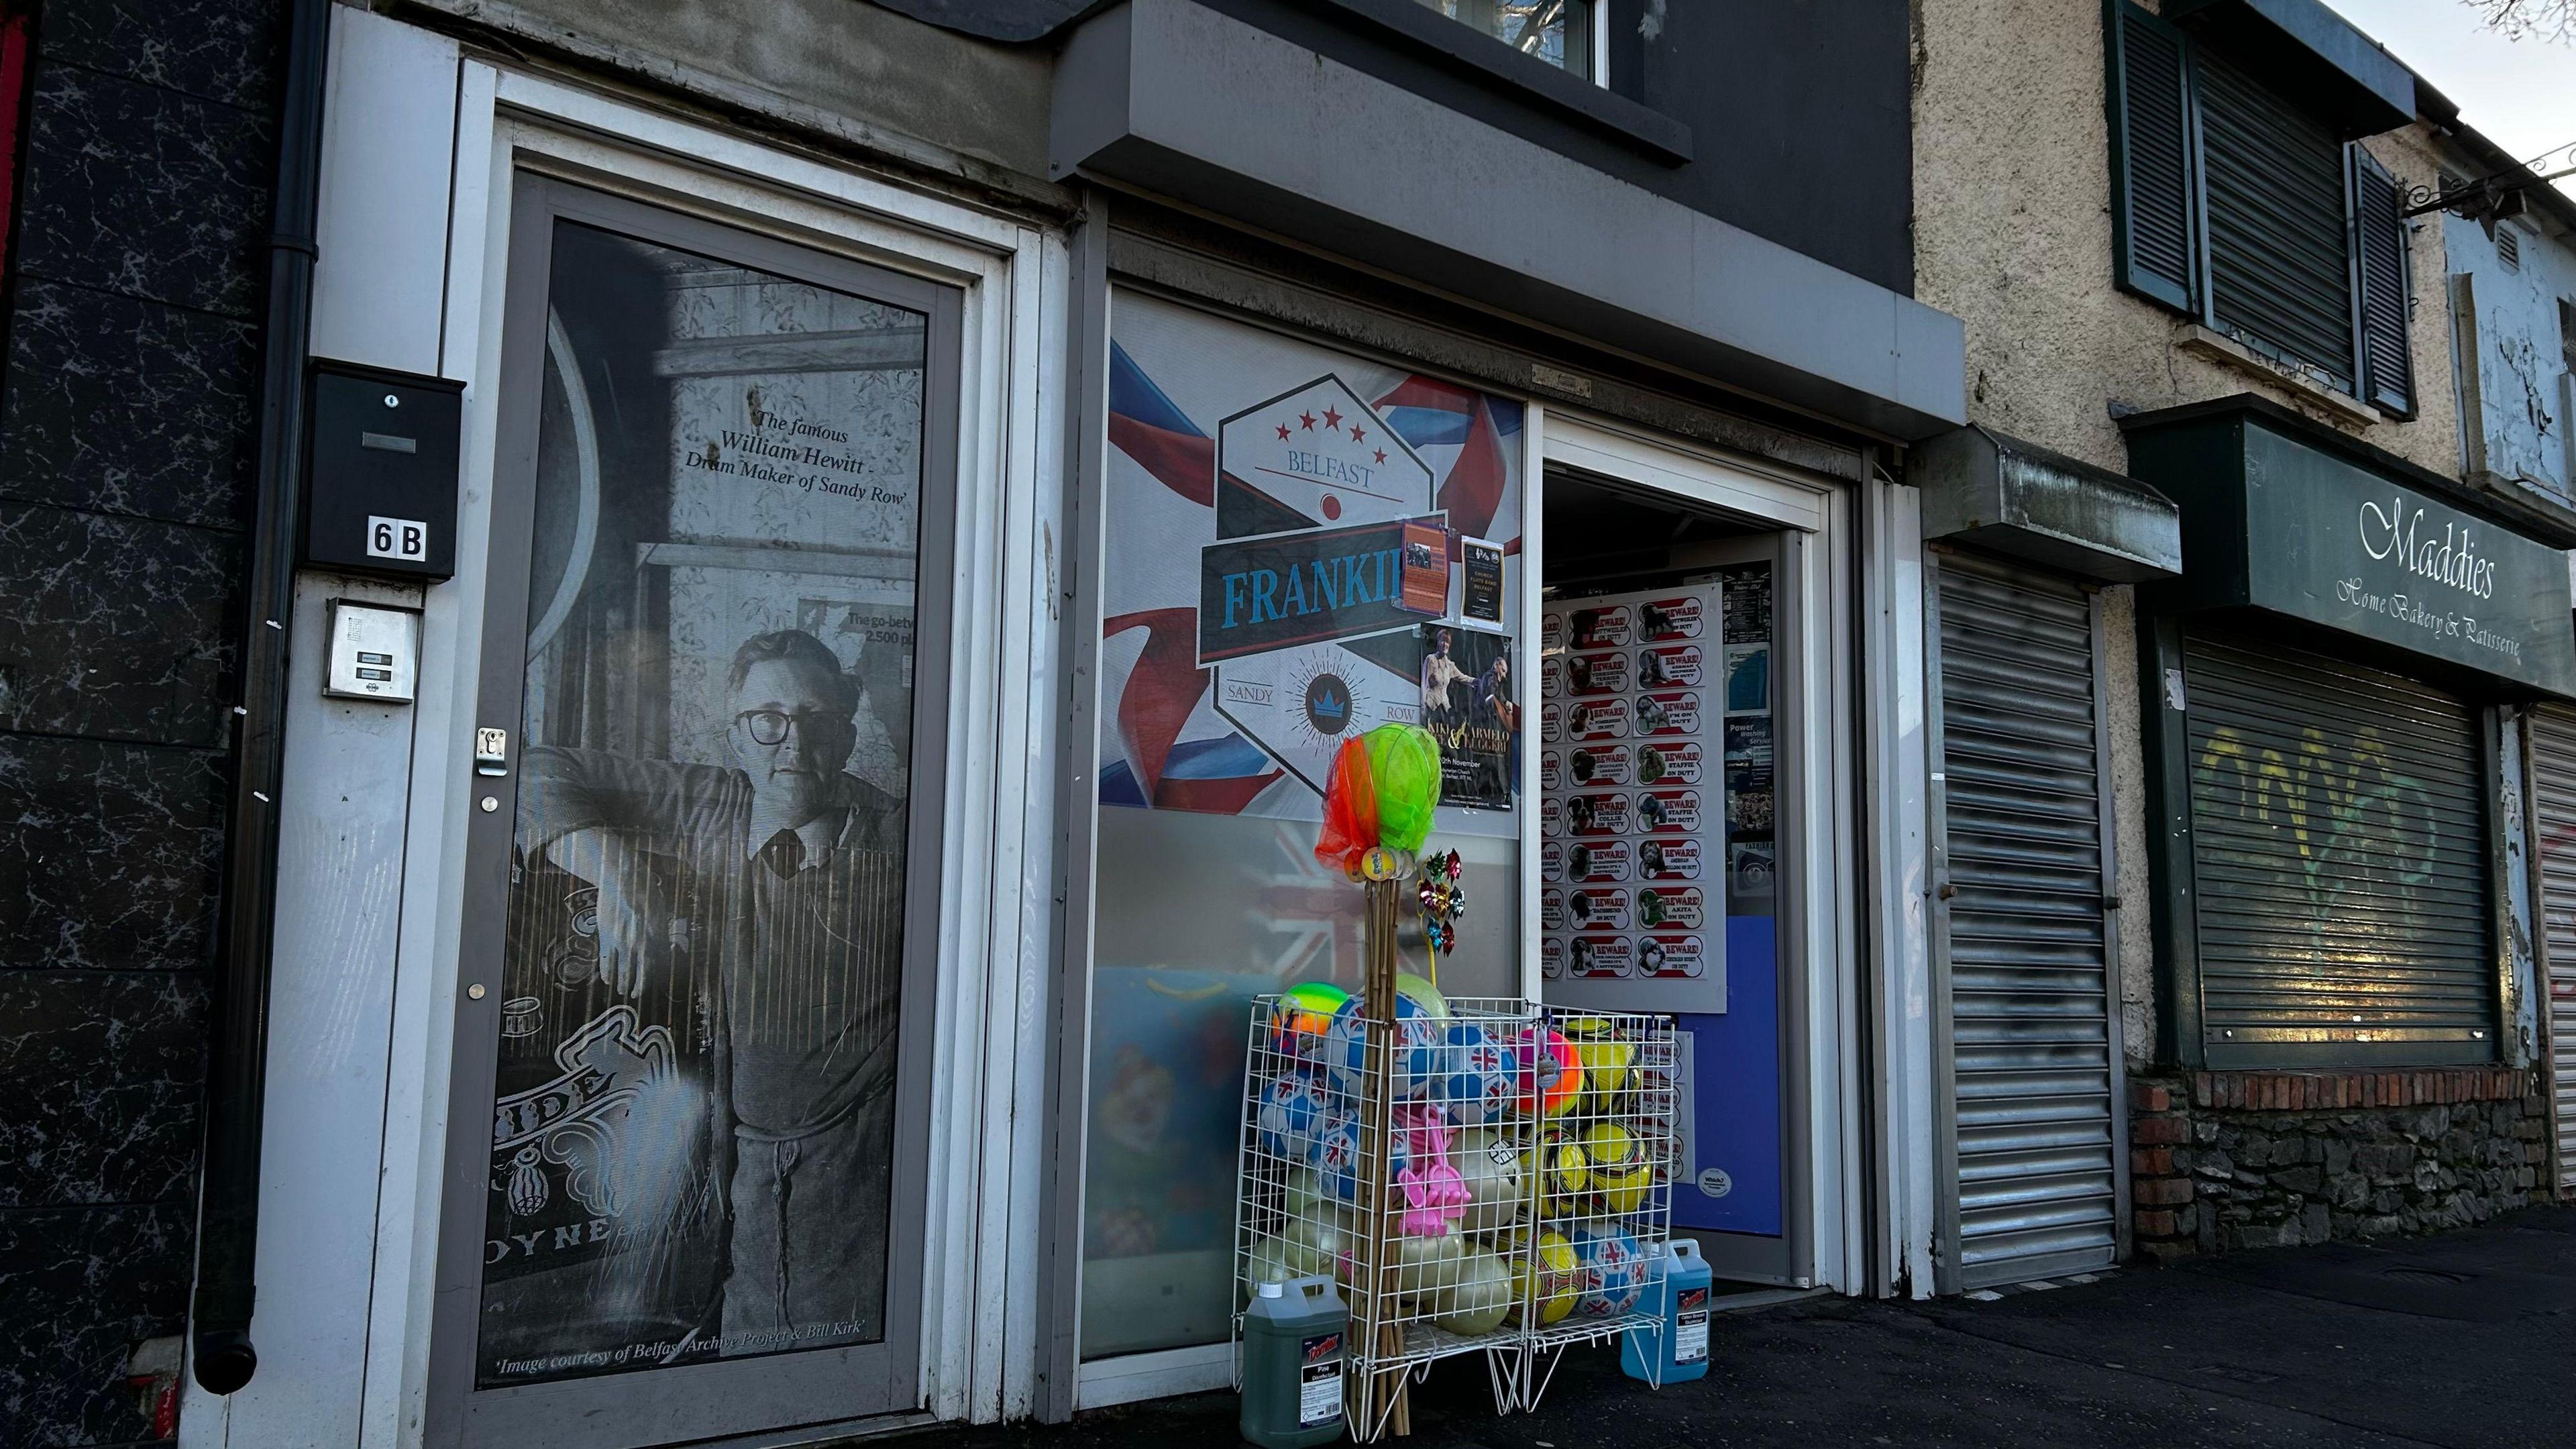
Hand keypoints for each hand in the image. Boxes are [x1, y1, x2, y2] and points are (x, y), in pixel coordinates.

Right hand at [550, 828, 666, 997]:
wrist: (621, 876)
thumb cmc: (645, 890)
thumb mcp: (660, 909)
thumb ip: (660, 930)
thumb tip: (663, 947)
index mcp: (656, 932)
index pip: (657, 962)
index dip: (653, 976)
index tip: (651, 985)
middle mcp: (640, 939)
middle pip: (641, 970)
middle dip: (638, 985)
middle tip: (636, 995)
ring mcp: (621, 939)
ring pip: (622, 968)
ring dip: (622, 982)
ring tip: (621, 991)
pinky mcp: (606, 935)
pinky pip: (606, 959)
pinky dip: (606, 971)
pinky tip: (606, 980)